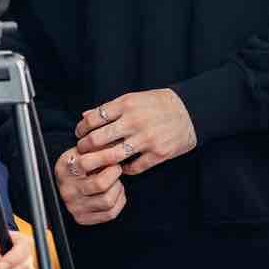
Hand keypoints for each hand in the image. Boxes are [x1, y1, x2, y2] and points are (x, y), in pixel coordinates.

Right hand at [53, 146, 125, 224]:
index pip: (86, 163)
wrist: (64, 185)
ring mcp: (74, 205)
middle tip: (117, 168)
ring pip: (107, 200)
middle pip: (100, 184)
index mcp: (64, 169)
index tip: (117, 154)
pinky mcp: (82, 218)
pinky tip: (116, 192)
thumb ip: (96, 148)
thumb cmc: (76, 167)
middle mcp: (67, 189)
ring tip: (115, 181)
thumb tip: (116, 143)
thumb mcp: (79, 152)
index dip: (107, 157)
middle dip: (114, 174)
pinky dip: (119, 201)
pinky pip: (110, 213)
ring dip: (117, 189)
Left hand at [74, 88, 196, 174]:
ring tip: (95, 162)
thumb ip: (109, 108)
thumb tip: (84, 115)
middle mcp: (135, 121)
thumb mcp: (132, 98)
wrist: (190, 112)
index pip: (94, 118)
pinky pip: (134, 167)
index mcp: (126, 105)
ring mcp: (147, 139)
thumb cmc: (157, 104)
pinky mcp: (159, 153)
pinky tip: (119, 169)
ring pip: (113, 155)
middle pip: (99, 139)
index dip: (82, 128)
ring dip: (100, 161)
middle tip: (82, 150)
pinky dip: (124, 170)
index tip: (79, 133)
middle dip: (85, 147)